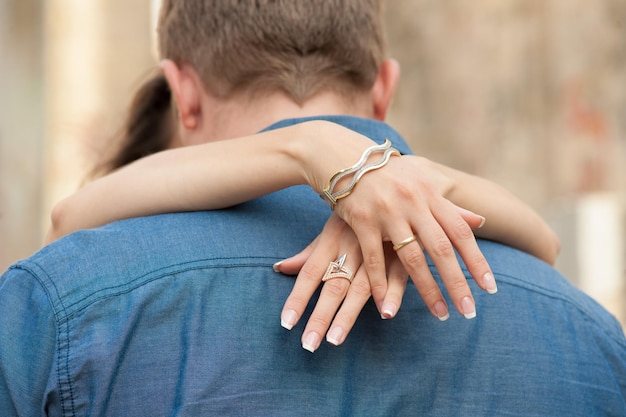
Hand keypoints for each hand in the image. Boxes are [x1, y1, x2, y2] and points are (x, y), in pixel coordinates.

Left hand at [275, 214, 408, 351]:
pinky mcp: (402, 254)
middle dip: (320, 316)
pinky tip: (386, 314)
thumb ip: (308, 253)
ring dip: (348, 314)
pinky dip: (392, 294)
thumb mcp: (331, 230)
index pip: (310, 272)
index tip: (286, 323)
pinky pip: (397, 276)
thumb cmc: (356, 214)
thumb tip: (280, 268)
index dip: (298, 298)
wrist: (393, 185)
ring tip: (335, 339)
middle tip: (308, 344)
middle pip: (332, 285)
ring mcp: (378, 251)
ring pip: (360, 286)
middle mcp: (352, 247)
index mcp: (332, 240)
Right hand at [333, 154, 497, 319]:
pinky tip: (387, 306)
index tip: (489, 287)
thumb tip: (481, 220)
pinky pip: (374, 258)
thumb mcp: (422, 182)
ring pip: (411, 257)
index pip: (460, 231)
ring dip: (427, 289)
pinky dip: (380, 283)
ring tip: (440, 314)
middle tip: (469, 311)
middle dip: (457, 282)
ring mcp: (387, 212)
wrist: (346, 158)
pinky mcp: (362, 220)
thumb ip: (449, 205)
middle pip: (440, 249)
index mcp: (430, 194)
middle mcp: (413, 203)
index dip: (476, 260)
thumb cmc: (389, 174)